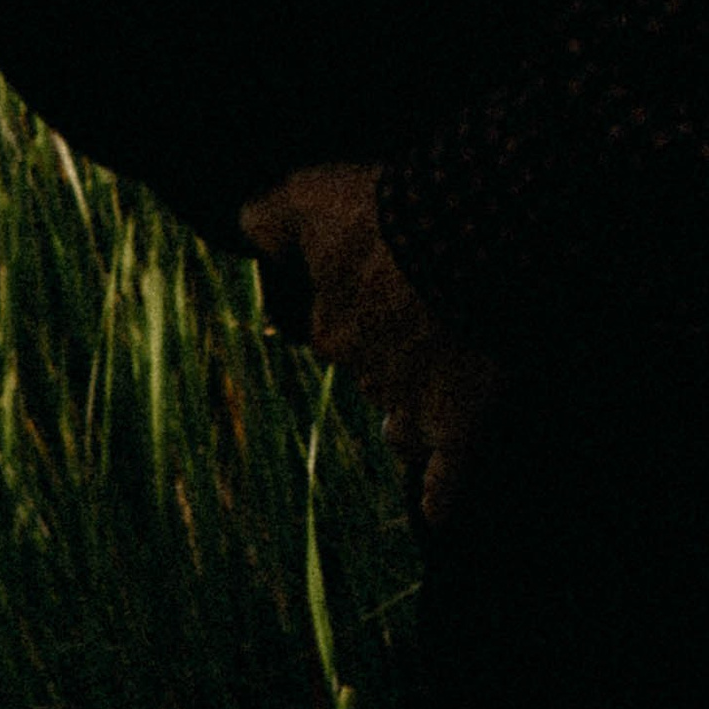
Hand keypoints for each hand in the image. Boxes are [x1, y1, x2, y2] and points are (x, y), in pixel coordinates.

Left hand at [239, 163, 500, 525]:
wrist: (464, 239)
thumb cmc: (385, 212)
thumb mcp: (310, 194)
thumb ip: (270, 214)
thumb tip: (244, 228)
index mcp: (332, 324)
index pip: (332, 324)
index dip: (355, 302)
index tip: (374, 282)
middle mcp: (365, 372)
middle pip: (371, 370)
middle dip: (388, 352)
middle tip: (419, 321)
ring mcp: (412, 403)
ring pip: (401, 422)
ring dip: (409, 413)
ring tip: (425, 402)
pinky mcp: (459, 423)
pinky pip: (447, 477)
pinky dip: (441, 496)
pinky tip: (435, 514)